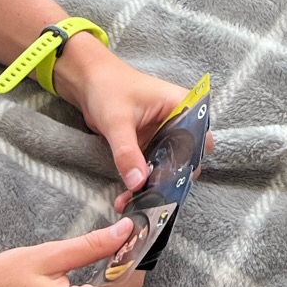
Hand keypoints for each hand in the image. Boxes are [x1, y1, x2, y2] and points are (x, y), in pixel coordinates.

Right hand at [0, 221, 143, 286]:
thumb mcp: (47, 256)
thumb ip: (91, 246)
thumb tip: (126, 230)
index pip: (127, 284)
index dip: (137, 257)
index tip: (140, 231)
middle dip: (130, 271)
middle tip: (125, 238)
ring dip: (119, 286)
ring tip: (110, 254)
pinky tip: (95, 276)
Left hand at [54, 40, 191, 192]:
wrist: (87, 81)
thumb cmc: (108, 88)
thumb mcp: (118, 121)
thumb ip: (128, 153)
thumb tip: (138, 184)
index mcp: (182, 105)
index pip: (199, 139)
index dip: (190, 162)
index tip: (171, 183)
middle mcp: (178, 121)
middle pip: (186, 157)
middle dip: (171, 181)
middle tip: (153, 201)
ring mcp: (163, 134)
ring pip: (168, 166)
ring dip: (154, 186)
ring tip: (137, 205)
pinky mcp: (149, 144)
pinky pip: (152, 167)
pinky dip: (142, 182)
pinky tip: (128, 198)